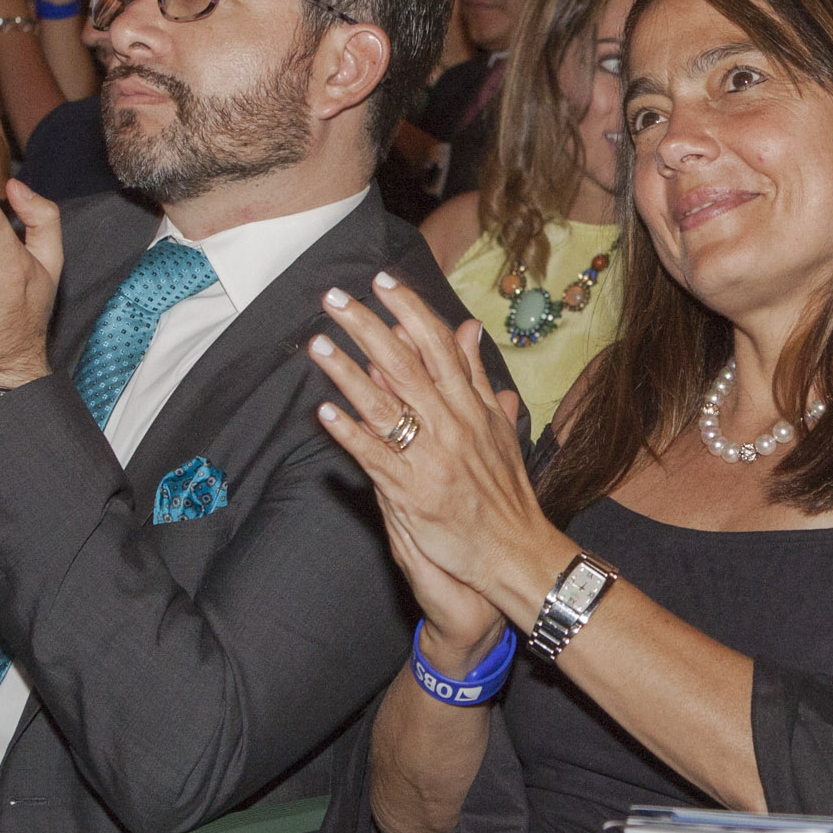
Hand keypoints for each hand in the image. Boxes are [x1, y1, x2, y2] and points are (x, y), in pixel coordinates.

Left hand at [306, 273, 554, 637]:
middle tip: (334, 298)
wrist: (514, 551)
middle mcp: (451, 424)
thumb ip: (476, 376)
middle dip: (367, 327)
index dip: (410, 309)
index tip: (383, 282)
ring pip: (383, 406)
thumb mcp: (498, 425)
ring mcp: (430, 457)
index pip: (438, 344)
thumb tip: (467, 329)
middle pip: (404, 364)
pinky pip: (375, 457)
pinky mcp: (412, 492)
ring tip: (318, 345)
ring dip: (347, 373)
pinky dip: (349, 434)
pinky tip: (324, 413)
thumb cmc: (505, 490)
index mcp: (471, 405)